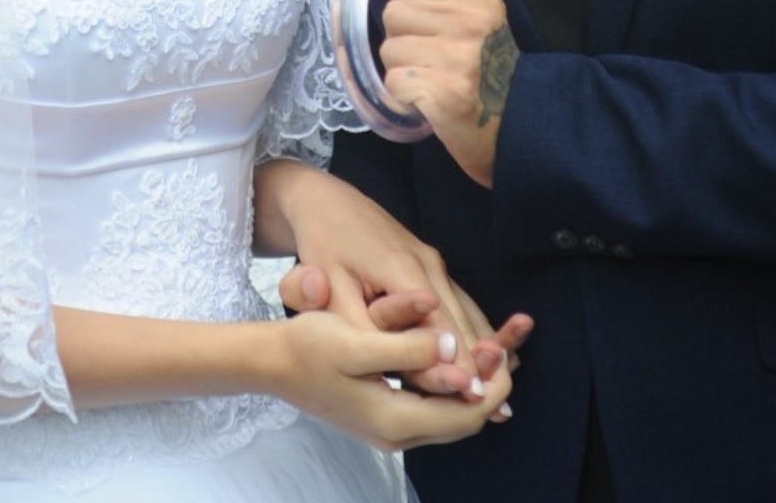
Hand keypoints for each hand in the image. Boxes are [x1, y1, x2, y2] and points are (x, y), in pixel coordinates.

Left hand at [265, 163, 527, 397]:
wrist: (327, 201)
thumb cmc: (324, 245)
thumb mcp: (329, 285)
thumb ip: (352, 323)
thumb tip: (369, 351)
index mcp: (404, 268)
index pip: (439, 324)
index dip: (457, 363)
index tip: (474, 400)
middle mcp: (429, 265)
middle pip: (461, 320)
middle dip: (480, 365)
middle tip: (498, 410)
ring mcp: (434, 263)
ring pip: (465, 312)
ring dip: (484, 351)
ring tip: (501, 397)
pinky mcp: (432, 267)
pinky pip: (459, 303)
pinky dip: (476, 332)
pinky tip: (493, 360)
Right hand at [266, 310, 512, 451]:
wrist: (272, 363)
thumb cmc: (310, 347)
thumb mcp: (358, 340)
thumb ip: (409, 348)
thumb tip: (454, 351)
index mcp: (394, 420)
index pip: (464, 415)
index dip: (490, 384)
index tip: (503, 350)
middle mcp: (397, 434)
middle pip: (461, 419)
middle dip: (487, 385)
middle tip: (502, 347)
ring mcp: (390, 429)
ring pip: (449, 414)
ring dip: (471, 384)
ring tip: (485, 348)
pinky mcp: (384, 415)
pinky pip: (432, 407)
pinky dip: (451, 385)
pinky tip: (454, 357)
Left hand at [380, 0, 515, 187]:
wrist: (517, 126)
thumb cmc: (491, 68)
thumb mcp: (482, 14)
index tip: (421, 19)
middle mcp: (468, 23)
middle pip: (393, 14)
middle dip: (402, 37)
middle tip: (427, 56)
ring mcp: (457, 59)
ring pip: (389, 50)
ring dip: (401, 69)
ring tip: (429, 78)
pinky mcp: (443, 94)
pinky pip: (394, 82)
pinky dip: (403, 95)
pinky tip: (426, 99)